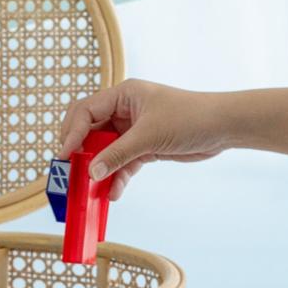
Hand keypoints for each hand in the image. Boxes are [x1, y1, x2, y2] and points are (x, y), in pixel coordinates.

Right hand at [59, 79, 226, 200]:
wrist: (223, 128)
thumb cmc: (190, 118)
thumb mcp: (149, 136)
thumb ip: (117, 154)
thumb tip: (91, 172)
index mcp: (122, 95)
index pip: (85, 111)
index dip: (71, 133)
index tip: (64, 156)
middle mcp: (123, 110)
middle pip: (90, 132)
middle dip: (81, 153)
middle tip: (72, 172)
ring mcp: (132, 130)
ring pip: (105, 151)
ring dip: (100, 170)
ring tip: (91, 188)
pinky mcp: (143, 148)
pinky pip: (122, 164)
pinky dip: (117, 177)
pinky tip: (113, 192)